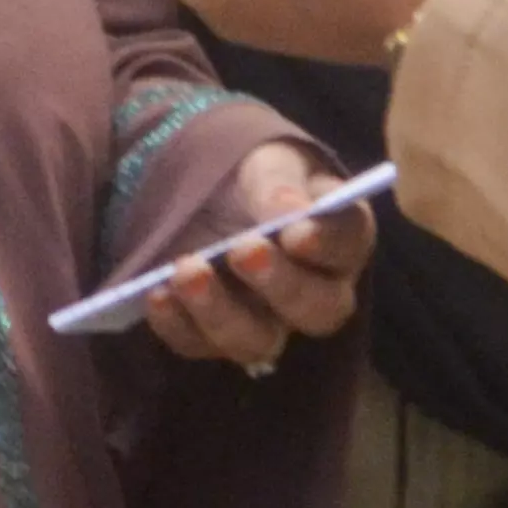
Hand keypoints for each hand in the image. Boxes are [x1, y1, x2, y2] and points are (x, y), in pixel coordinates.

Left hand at [127, 134, 375, 371]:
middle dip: (281, 284)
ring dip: (220, 312)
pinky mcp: (216, 337)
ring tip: (188, 271)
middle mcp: (316, 293)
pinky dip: (176, 323)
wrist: (218, 197)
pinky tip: (157, 294)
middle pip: (318, 309)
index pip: (350, 244)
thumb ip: (279, 183)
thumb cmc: (260, 180)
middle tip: (244, 249)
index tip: (296, 231)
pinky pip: (199, 345)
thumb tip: (286, 209)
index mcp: (341, 238)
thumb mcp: (270, 162)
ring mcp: (267, 323)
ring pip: (259, 341)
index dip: (327, 243)